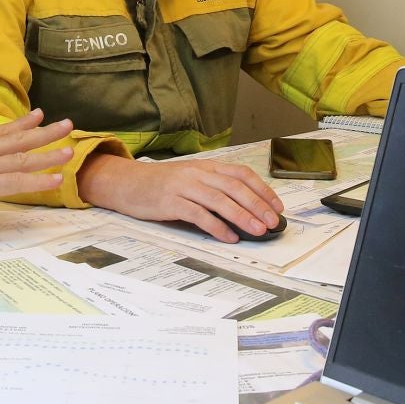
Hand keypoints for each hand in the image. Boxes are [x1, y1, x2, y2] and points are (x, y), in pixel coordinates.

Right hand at [0, 109, 74, 233]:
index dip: (20, 123)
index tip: (38, 114)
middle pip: (17, 141)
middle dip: (44, 132)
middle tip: (68, 124)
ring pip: (21, 159)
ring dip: (48, 155)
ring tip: (70, 150)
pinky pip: (15, 182)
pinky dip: (38, 180)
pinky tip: (55, 179)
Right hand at [77, 154, 283, 243]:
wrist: (127, 183)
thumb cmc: (162, 184)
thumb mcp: (191, 178)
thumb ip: (214, 187)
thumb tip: (245, 206)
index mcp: (206, 166)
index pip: (241, 174)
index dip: (262, 189)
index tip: (277, 206)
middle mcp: (198, 174)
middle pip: (235, 187)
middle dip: (257, 204)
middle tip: (273, 221)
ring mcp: (184, 187)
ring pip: (220, 200)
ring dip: (242, 216)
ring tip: (258, 230)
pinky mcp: (171, 202)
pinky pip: (198, 214)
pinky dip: (217, 226)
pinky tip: (229, 236)